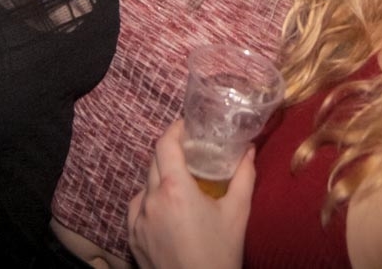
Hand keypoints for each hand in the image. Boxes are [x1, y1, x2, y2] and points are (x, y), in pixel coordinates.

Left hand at [128, 120, 253, 268]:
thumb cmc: (220, 254)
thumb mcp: (237, 213)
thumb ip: (244, 176)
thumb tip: (249, 150)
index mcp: (174, 189)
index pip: (165, 144)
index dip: (175, 129)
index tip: (188, 125)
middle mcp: (150, 201)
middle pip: (154, 162)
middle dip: (171, 152)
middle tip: (192, 152)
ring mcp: (137, 221)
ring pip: (144, 185)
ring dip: (160, 178)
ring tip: (180, 183)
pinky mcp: (132, 238)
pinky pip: (137, 208)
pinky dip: (150, 201)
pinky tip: (166, 209)